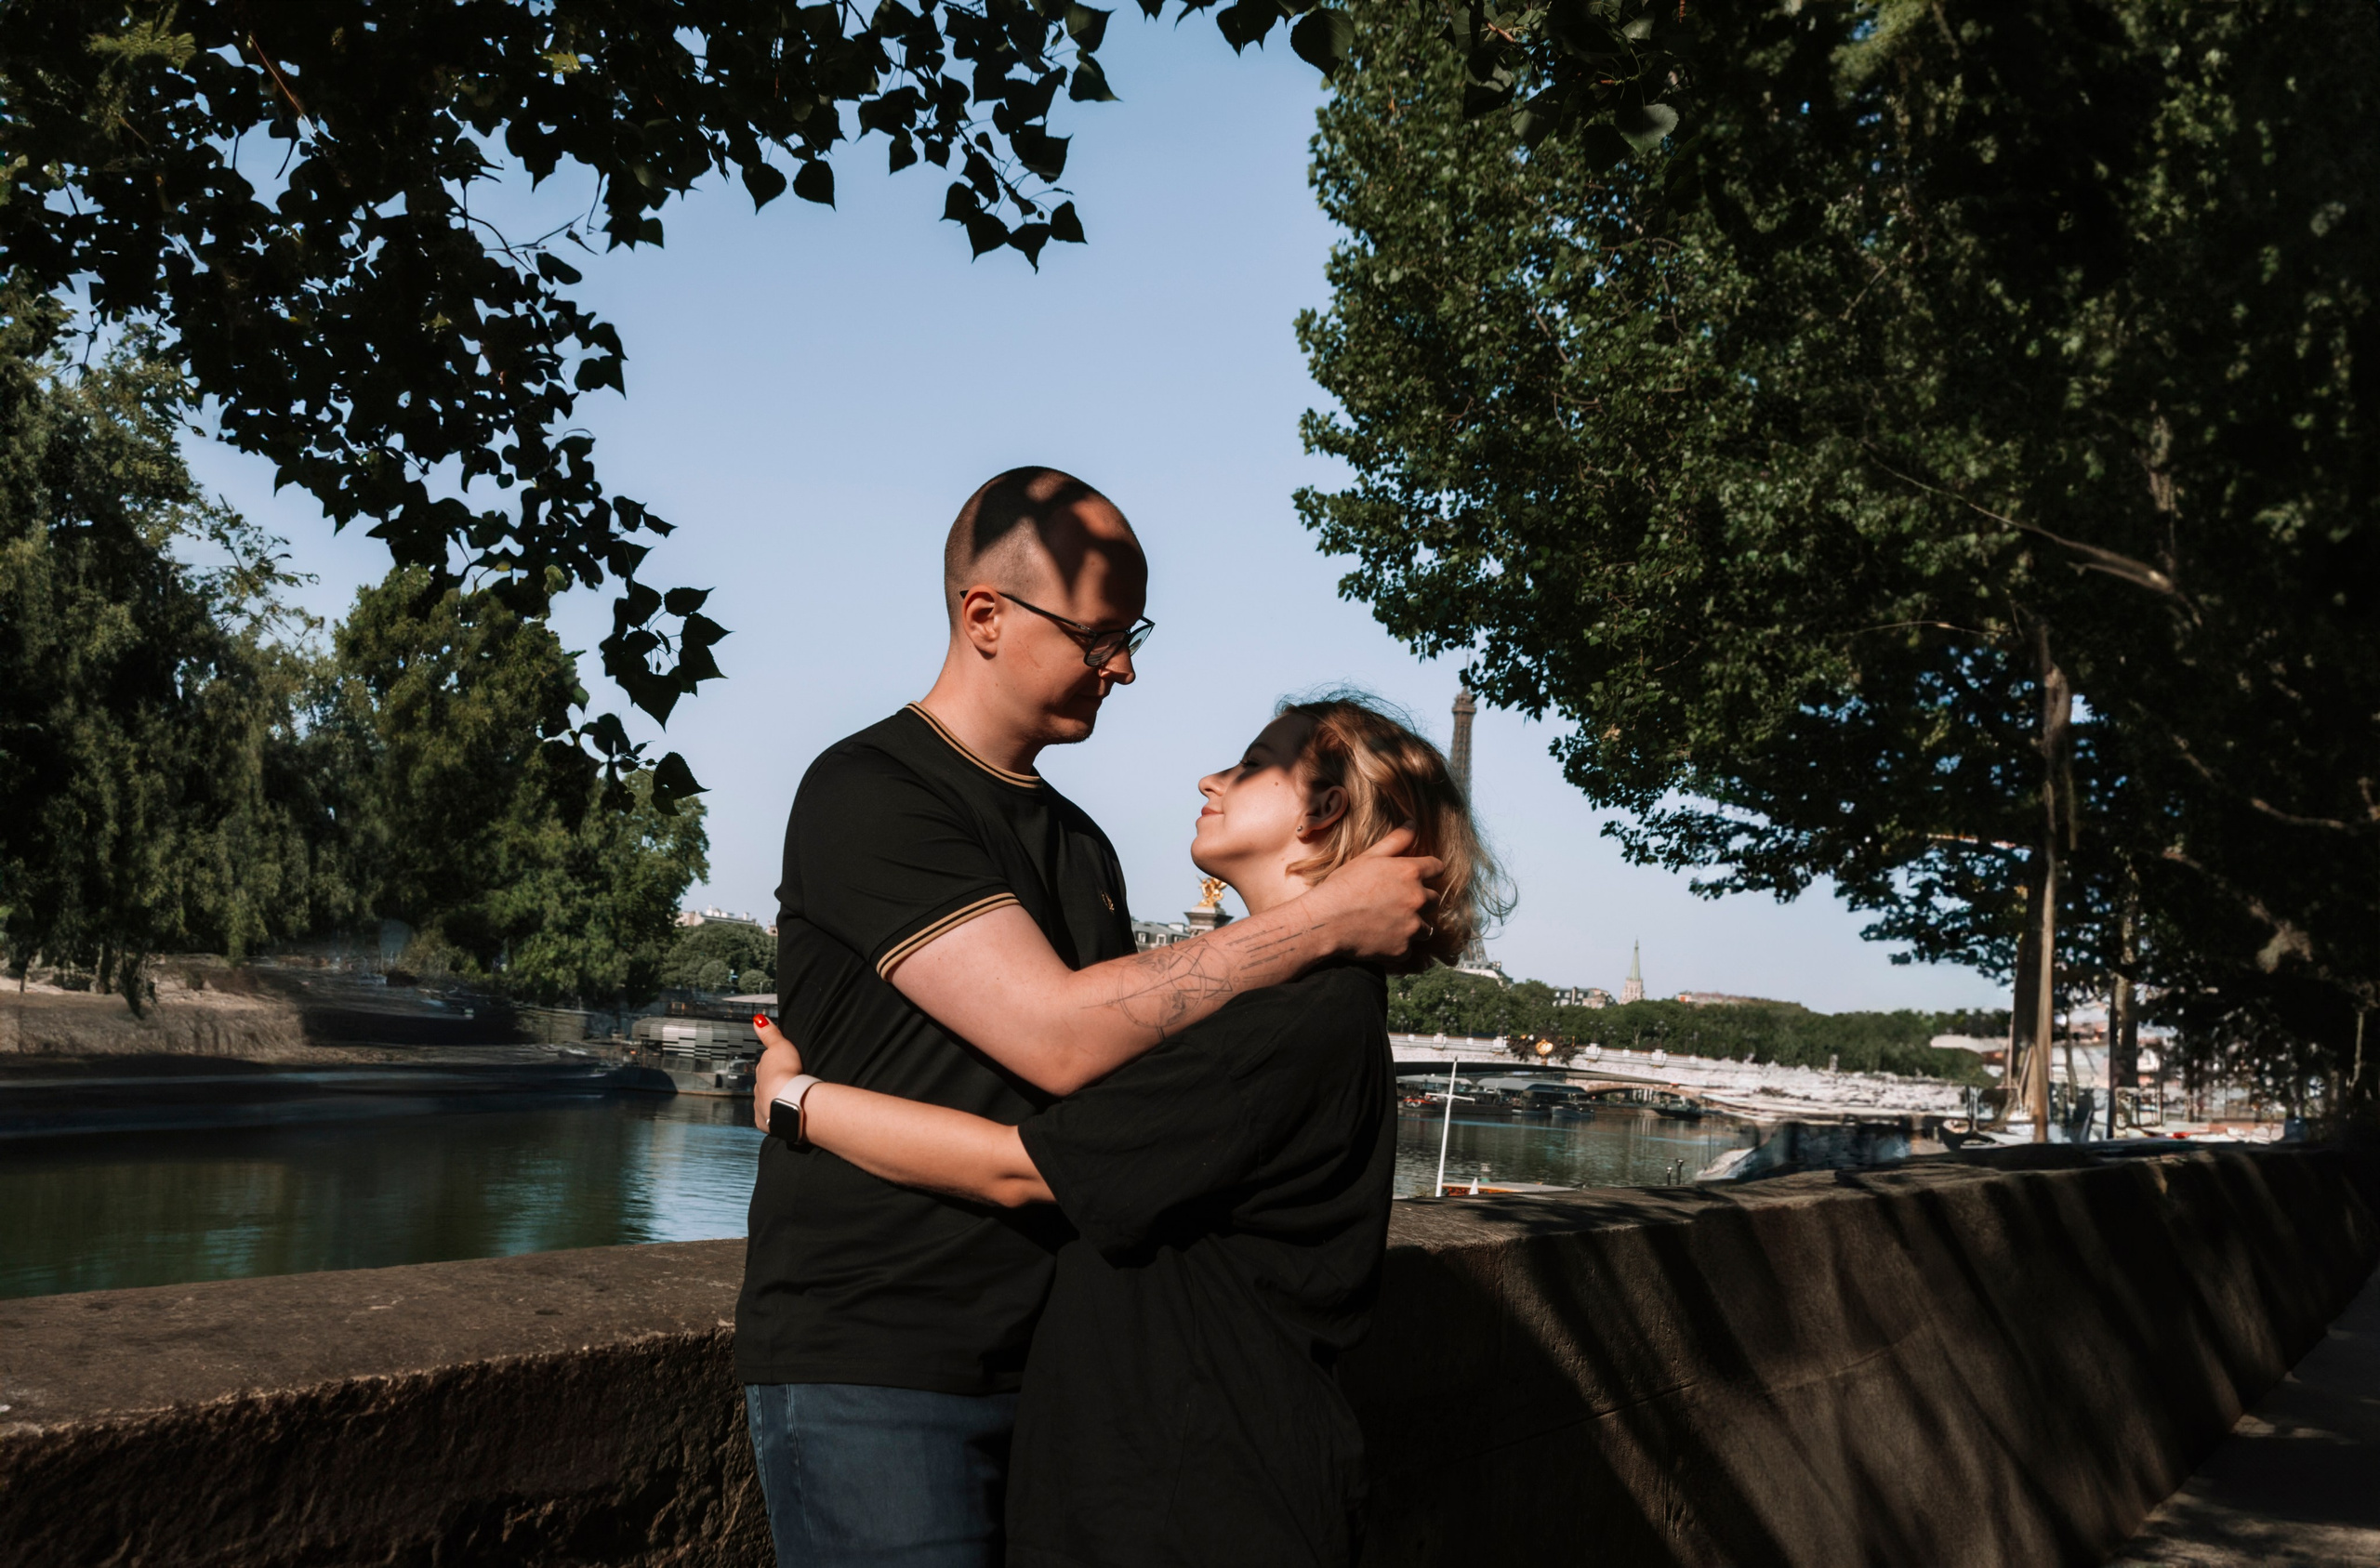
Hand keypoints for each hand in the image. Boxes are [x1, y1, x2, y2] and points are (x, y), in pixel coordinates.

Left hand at [752, 1014, 803, 1133]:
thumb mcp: (781, 1046)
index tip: (784, 1068)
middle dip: (775, 1085)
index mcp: (762, 1071)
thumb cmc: (787, 1073)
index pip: (765, 1067)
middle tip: (790, 1084)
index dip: (775, 1067)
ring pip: (767, 1103)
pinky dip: (777, 1117)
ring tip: (791, 1101)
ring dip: (776, 1101)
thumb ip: (770, 1034)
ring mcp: (761, 1107)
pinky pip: (771, 1120)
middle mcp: (758, 1089)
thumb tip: (758, 1019)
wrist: (789, 1100)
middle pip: (765, 1086)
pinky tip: (787, 1116)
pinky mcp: (768, 1123)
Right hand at [1302, 826, 1443, 962]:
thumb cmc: (1343, 885)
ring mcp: (1412, 926)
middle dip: (1420, 901)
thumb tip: (1413, 824)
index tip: (1419, 877)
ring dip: (1414, 926)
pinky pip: (1409, 949)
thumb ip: (1395, 841)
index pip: (1437, 868)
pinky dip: (1398, 946)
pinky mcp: (1403, 949)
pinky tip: (1379, 939)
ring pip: (1426, 928)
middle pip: (1434, 900)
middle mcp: (1417, 898)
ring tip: (1388, 924)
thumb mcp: (1368, 857)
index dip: (1429, 872)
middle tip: (1396, 904)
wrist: (1325, 921)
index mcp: (1411, 872)